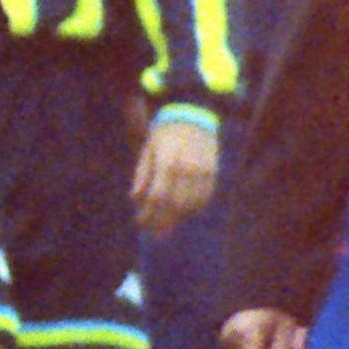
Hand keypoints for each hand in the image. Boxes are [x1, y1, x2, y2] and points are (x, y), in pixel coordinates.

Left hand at [132, 117, 217, 235]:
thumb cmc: (165, 133)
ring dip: (177, 218)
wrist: (192, 114)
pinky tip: (184, 213)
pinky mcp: (212, 172)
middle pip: (173, 206)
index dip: (148, 215)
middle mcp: (185, 168)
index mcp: (166, 162)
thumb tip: (135, 199)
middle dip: (162, 223)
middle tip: (154, 234)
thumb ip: (142, 174)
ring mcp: (201, 171)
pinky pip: (204, 198)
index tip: (141, 223)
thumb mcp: (148, 149)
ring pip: (190, 205)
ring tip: (167, 224)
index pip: (157, 198)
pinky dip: (193, 209)